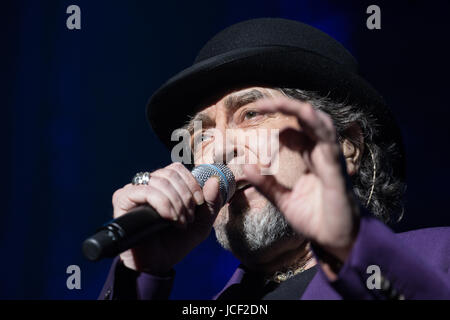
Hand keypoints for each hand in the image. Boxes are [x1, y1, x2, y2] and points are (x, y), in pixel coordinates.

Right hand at [112, 162, 221, 274]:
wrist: (157, 264)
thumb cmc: (175, 242)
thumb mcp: (201, 223)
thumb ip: (211, 203)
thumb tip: (215, 181)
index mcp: (162, 185)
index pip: (176, 169)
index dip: (191, 183)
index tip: (199, 202)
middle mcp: (146, 185)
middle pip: (169, 174)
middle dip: (185, 197)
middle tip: (188, 218)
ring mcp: (133, 191)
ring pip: (160, 182)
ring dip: (176, 203)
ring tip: (179, 223)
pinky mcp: (122, 200)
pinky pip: (145, 191)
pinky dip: (163, 204)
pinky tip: (169, 219)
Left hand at [243, 97, 359, 262]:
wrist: (336, 241)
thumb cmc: (314, 218)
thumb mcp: (284, 200)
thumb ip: (267, 185)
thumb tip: (247, 167)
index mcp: (309, 158)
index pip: (293, 131)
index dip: (274, 124)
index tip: (253, 125)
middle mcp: (321, 154)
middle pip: (306, 121)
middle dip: (284, 108)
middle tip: (259, 105)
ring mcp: (330, 160)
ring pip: (319, 125)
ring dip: (299, 111)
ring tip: (278, 102)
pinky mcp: (337, 171)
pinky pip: (329, 144)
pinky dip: (318, 127)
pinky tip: (306, 114)